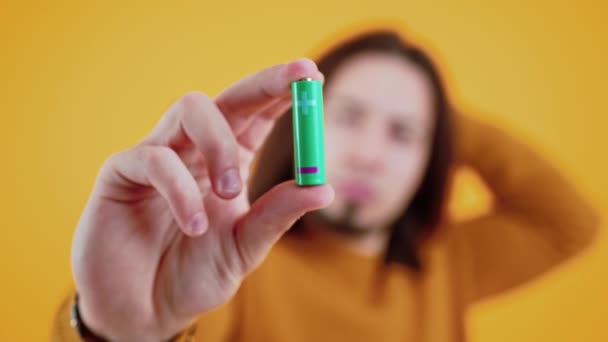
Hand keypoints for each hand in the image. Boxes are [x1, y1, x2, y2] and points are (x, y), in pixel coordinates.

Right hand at [72, 59, 332, 340]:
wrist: (144, 312)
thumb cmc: (194, 276)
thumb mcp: (245, 247)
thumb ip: (277, 216)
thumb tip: (325, 188)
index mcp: (227, 163)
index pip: (257, 115)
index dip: (282, 90)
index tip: (311, 72)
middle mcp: (194, 151)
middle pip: (228, 98)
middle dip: (263, 84)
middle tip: (297, 80)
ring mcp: (157, 156)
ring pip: (190, 109)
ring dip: (220, 143)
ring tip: (230, 193)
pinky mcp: (121, 172)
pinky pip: (153, 158)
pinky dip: (180, 189)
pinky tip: (191, 225)